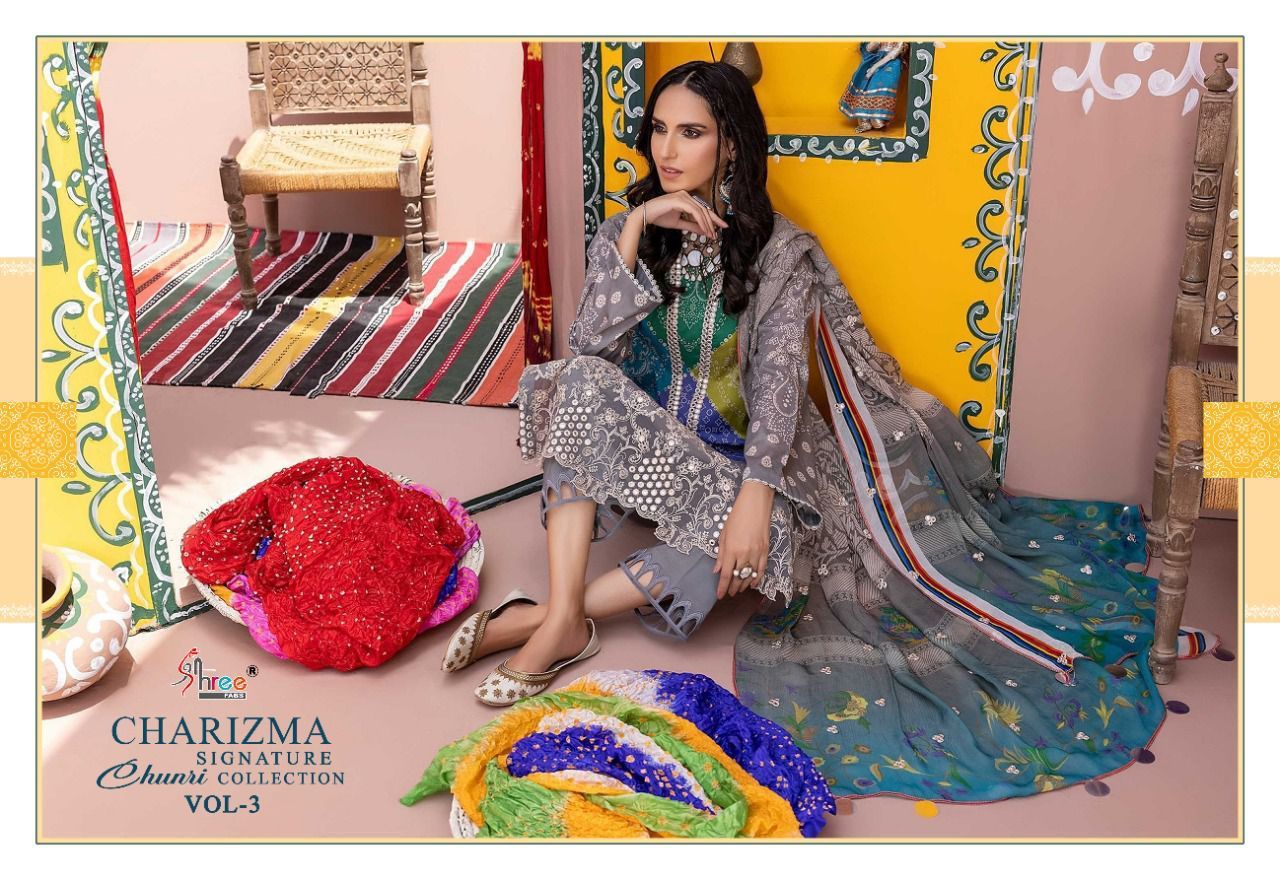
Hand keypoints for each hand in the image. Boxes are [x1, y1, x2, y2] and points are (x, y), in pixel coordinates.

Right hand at [641, 191, 729, 239]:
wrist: (644, 215)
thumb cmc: (659, 217)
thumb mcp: (679, 223)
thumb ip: (692, 226)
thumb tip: (704, 231)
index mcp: (685, 198)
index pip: (702, 208)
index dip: (712, 218)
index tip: (720, 227)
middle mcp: (686, 195)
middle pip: (704, 208)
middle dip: (714, 221)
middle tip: (720, 231)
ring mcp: (683, 196)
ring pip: (701, 210)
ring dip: (707, 223)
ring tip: (711, 234)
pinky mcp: (680, 200)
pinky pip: (695, 211)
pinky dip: (701, 221)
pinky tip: (704, 229)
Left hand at [713, 481, 773, 598]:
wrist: (755, 504)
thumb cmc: (736, 516)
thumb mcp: (723, 533)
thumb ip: (720, 554)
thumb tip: (717, 570)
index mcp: (731, 549)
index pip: (726, 574)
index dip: (722, 587)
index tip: (719, 596)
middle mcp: (744, 554)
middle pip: (738, 578)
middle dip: (733, 588)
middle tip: (729, 593)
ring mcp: (756, 553)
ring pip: (750, 576)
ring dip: (744, 585)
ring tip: (739, 589)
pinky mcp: (766, 550)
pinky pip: (762, 569)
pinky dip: (757, 578)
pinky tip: (753, 584)